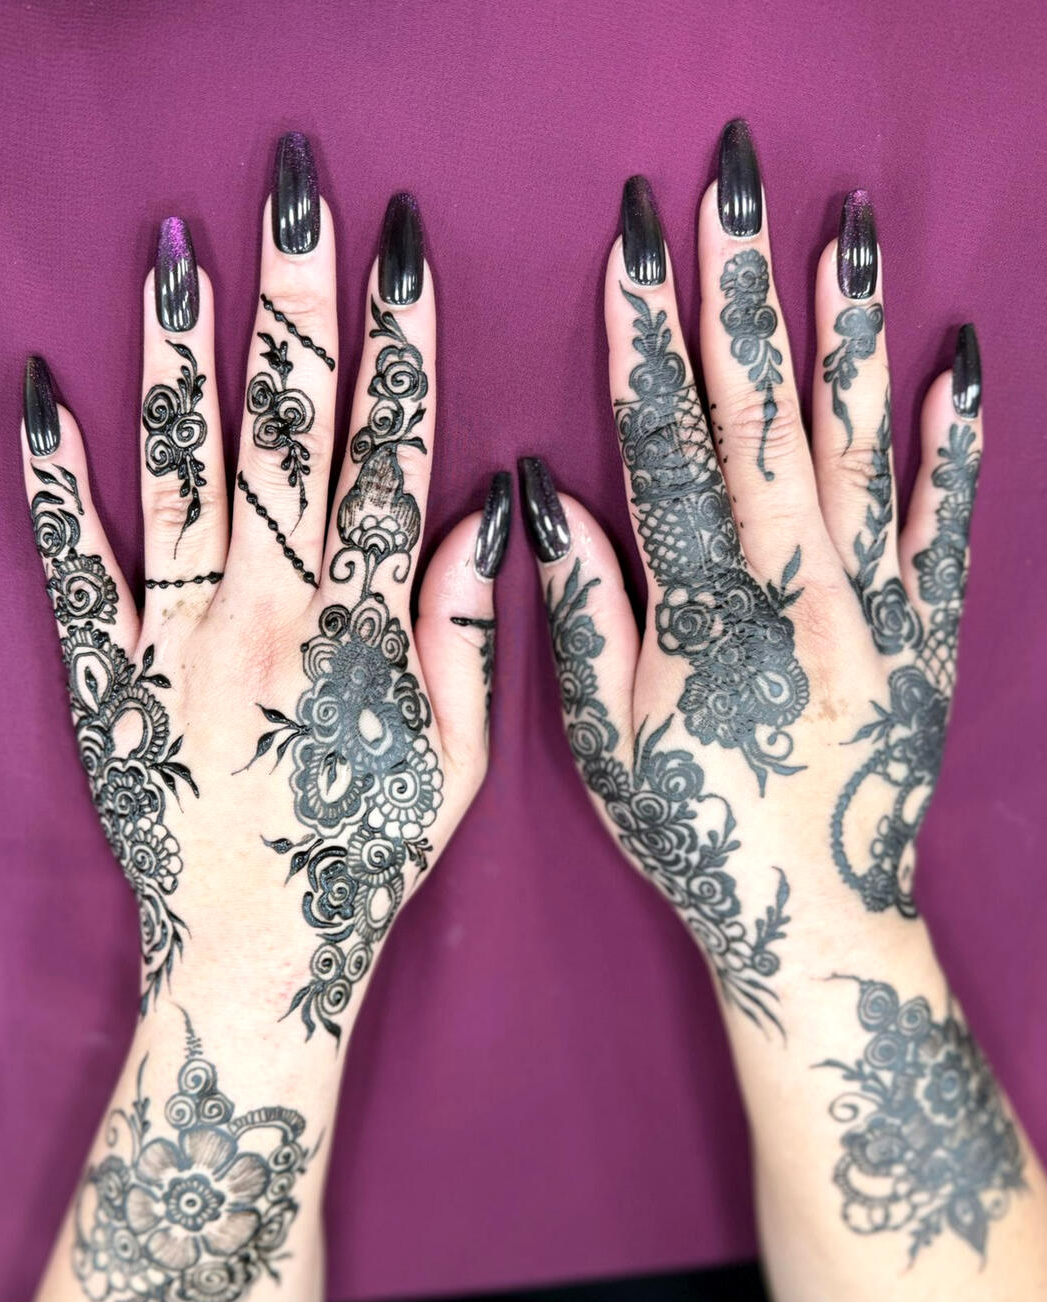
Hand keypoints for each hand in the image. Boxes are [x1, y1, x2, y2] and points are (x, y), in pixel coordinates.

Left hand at [7, 143, 509, 1301]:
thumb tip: (492, 505)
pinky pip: (75, 561)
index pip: (391, 457)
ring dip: (179, 350)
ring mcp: (178, 636)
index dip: (401, 345)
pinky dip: (51, 476)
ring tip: (178, 246)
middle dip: (296, 300)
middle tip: (295, 189)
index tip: (403, 247)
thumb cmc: (364, 856)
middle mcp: (270, 613)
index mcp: (364, 630)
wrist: (254, 952)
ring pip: (181, 470)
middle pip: (286, 432)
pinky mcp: (106, 670)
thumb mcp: (458, 760)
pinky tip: (33, 388)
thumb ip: (468, 628)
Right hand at [524, 122, 982, 1039]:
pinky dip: (958, 436)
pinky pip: (953, 519)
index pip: (668, 446)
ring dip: (849, 327)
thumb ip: (585, 612)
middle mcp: (798, 589)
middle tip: (734, 183)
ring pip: (860, 443)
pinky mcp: (931, 629)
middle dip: (742, 290)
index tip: (635, 245)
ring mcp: (876, 604)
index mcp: (705, 612)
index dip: (646, 340)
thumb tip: (544, 496)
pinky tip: (957, 355)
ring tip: (845, 226)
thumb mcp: (607, 741)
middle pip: (765, 415)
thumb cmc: (697, 834)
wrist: (817, 916)